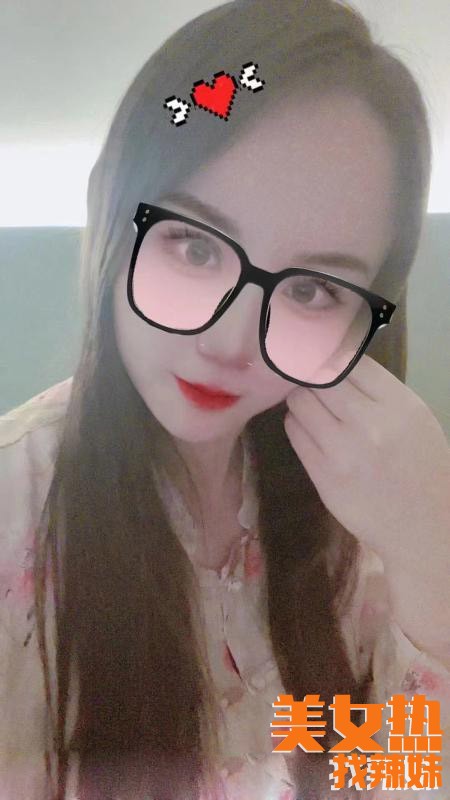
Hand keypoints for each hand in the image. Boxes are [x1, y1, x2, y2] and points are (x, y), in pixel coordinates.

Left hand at [283, 355, 449, 561]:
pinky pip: (294, 432)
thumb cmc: (421, 466)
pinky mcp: (322, 475)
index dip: (331, 358)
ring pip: (298, 402)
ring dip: (302, 402)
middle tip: (315, 389)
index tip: (325, 362)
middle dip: (312, 379)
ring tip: (315, 413)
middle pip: (316, 377)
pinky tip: (311, 433)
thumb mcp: (413, 418)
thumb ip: (376, 391)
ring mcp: (341, 451)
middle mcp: (368, 423)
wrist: (424, 527)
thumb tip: (334, 360)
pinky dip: (298, 426)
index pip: (347, 360)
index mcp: (398, 404)